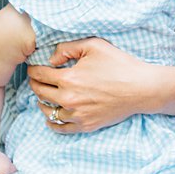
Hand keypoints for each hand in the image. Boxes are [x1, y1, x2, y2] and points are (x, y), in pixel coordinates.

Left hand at [26, 38, 156, 132]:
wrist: (141, 88)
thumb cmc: (119, 64)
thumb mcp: (94, 45)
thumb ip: (67, 48)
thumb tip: (51, 59)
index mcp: (69, 78)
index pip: (40, 75)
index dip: (33, 69)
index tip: (33, 67)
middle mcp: (69, 99)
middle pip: (40, 92)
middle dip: (35, 83)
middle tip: (36, 79)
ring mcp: (77, 115)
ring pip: (48, 111)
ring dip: (42, 102)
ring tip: (43, 96)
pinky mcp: (86, 125)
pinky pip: (61, 128)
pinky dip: (52, 122)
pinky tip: (51, 117)